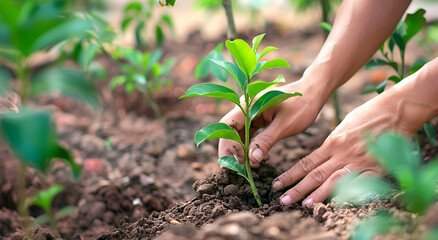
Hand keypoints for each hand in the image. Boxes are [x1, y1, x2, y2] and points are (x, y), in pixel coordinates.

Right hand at [218, 79, 324, 166]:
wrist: (313, 93)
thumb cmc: (301, 106)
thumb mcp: (284, 126)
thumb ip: (266, 141)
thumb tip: (251, 159)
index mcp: (249, 104)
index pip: (228, 126)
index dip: (229, 145)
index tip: (239, 162)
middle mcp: (246, 106)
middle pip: (229, 130)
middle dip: (232, 150)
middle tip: (239, 169)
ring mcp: (251, 111)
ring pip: (237, 133)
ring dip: (242, 150)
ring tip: (252, 165)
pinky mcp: (257, 117)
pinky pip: (247, 133)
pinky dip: (250, 146)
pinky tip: (260, 157)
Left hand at [272, 86, 415, 206]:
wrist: (394, 110)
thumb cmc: (368, 115)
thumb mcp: (343, 127)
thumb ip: (332, 144)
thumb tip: (322, 156)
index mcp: (332, 143)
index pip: (306, 163)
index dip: (291, 175)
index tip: (277, 184)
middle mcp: (342, 154)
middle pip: (316, 174)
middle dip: (298, 188)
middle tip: (283, 200)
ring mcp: (359, 161)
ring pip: (335, 180)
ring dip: (319, 194)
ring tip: (305, 204)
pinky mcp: (377, 167)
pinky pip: (362, 184)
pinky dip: (351, 193)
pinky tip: (339, 202)